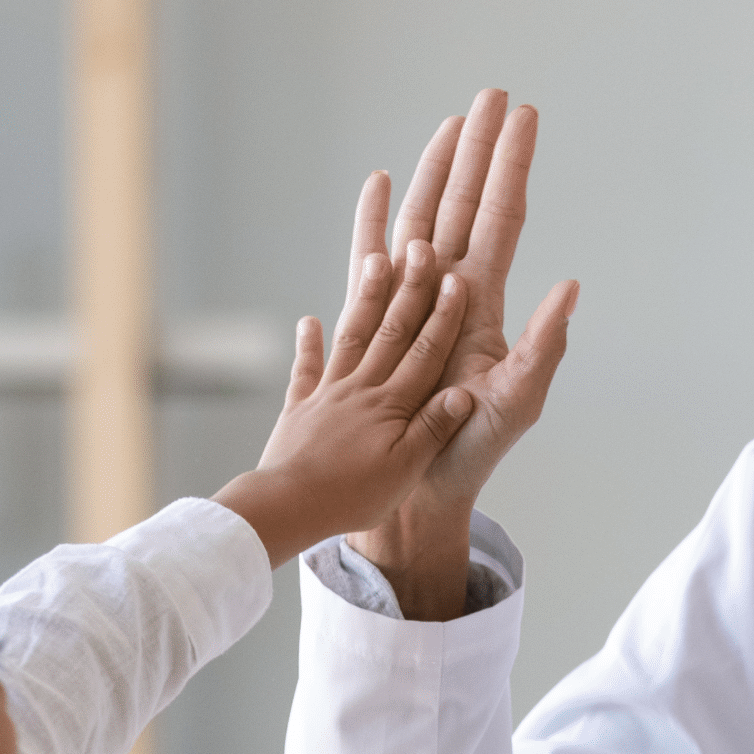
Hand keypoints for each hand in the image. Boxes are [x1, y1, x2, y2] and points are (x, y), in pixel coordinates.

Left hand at [212, 244, 476, 567]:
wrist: (289, 506)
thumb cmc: (352, 496)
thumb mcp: (405, 469)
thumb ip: (433, 428)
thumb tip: (464, 391)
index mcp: (392, 405)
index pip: (425, 352)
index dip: (444, 316)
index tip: (458, 280)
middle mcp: (361, 389)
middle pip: (391, 330)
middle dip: (410, 288)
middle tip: (421, 247)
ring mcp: (327, 394)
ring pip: (352, 337)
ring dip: (365, 298)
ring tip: (375, 258)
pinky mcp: (300, 409)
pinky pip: (306, 370)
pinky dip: (308, 345)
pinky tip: (308, 322)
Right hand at [346, 90, 578, 617]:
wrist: (416, 484)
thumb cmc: (470, 448)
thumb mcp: (518, 401)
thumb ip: (544, 346)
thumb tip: (572, 288)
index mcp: (483, 301)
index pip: (501, 217)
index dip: (510, 166)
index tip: (523, 116)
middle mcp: (448, 290)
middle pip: (464, 202)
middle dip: (477, 149)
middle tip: (490, 95)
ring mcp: (410, 300)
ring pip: (422, 217)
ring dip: (434, 170)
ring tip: (449, 124)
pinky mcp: (374, 318)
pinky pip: (369, 257)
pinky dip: (373, 218)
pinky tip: (379, 182)